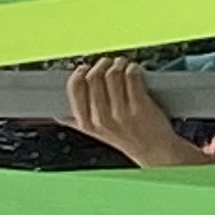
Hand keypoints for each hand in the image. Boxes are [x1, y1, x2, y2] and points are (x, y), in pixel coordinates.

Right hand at [61, 56, 200, 166]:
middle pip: (94, 76)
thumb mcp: (98, 134)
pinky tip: (135, 71)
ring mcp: (121, 113)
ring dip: (119, 64)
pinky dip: (133, 68)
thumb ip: (79, 122)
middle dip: (102, 64)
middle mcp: (102, 118)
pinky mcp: (139, 106)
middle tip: (109, 63)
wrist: (154, 151)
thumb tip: (59, 114)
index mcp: (87, 123)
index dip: (79, 73)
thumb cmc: (128, 139)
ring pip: (113, 73)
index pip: (75, 88)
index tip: (85, 68)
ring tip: (123, 65)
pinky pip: (132, 76)